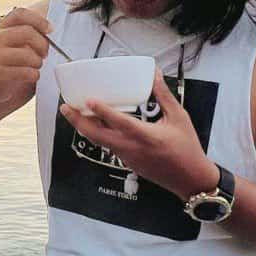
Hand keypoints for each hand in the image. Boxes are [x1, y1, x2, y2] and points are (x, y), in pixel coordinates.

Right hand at [0, 7, 49, 105]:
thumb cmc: (8, 60)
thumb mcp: (15, 42)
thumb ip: (29, 33)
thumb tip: (51, 30)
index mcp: (2, 26)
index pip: (20, 13)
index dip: (38, 20)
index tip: (49, 30)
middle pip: (27, 32)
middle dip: (42, 44)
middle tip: (45, 53)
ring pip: (27, 54)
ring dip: (38, 61)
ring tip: (36, 65)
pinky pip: (24, 72)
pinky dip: (33, 74)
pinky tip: (32, 75)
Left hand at [60, 68, 216, 199]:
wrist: (190, 179)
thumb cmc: (187, 148)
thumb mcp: (179, 117)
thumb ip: (164, 95)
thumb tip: (154, 75)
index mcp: (146, 136)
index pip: (119, 122)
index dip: (102, 111)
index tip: (88, 100)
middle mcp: (132, 148)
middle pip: (97, 136)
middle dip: (78, 121)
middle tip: (65, 107)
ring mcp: (127, 157)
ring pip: (100, 142)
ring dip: (85, 127)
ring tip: (75, 112)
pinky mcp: (127, 163)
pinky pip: (108, 146)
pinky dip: (98, 134)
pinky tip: (95, 124)